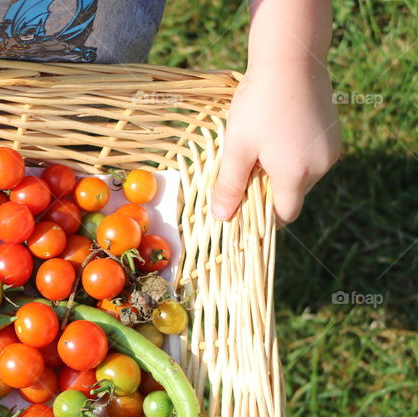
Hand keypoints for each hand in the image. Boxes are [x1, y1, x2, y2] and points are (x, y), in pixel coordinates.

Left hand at [211, 60, 340, 225]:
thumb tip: (222, 218)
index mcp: (297, 175)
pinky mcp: (333, 132)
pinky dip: (293, 153)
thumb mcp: (237, 147)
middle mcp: (321, 166)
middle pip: (293, 194)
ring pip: (302, 174)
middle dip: (268, 189)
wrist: (291, 58)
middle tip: (244, 166)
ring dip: (280, 170)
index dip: (262, 216)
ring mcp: (331, 148)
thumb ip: (230, 185)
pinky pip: (311, 155)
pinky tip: (276, 131)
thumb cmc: (259, 104)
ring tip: (260, 144)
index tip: (242, 204)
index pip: (284, 214)